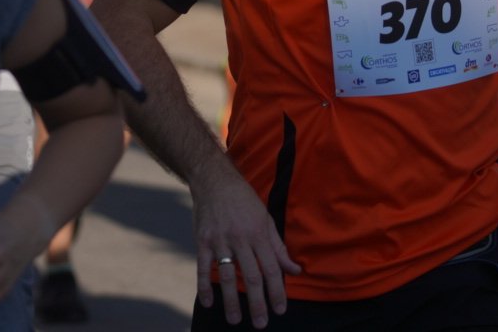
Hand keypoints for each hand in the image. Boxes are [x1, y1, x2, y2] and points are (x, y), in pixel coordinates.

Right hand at [191, 165, 300, 328]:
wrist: (214, 180)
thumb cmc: (244, 200)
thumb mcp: (265, 219)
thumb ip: (278, 248)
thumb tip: (295, 270)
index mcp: (259, 233)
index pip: (271, 268)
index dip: (277, 291)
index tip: (280, 310)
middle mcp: (240, 238)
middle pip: (252, 276)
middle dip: (258, 303)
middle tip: (261, 324)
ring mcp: (220, 240)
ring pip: (228, 276)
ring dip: (232, 300)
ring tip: (235, 320)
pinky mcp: (202, 240)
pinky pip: (203, 267)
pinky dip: (205, 285)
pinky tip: (208, 302)